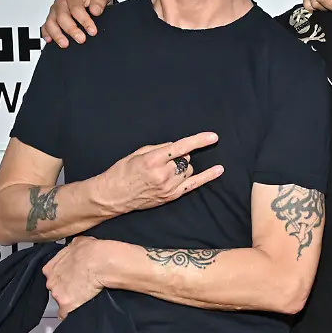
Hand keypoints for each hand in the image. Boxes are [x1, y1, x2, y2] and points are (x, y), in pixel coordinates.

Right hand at [41, 0, 114, 47]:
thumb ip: (100, 0)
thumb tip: (95, 10)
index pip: (76, 8)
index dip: (84, 21)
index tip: (92, 31)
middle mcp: (62, 2)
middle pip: (62, 16)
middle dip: (71, 29)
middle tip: (81, 39)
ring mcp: (55, 10)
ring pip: (51, 22)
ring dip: (57, 34)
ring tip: (65, 44)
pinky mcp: (52, 18)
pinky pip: (45, 26)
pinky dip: (46, 33)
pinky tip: (50, 40)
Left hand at [43, 236, 112, 318]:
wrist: (102, 262)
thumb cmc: (92, 251)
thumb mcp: (78, 242)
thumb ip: (70, 250)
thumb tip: (74, 251)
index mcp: (50, 268)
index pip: (52, 277)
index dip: (63, 278)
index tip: (71, 278)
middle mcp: (51, 282)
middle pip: (56, 290)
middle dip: (65, 289)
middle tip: (80, 286)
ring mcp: (58, 295)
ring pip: (61, 302)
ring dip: (70, 300)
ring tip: (84, 296)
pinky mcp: (67, 306)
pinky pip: (66, 314)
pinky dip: (72, 313)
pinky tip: (80, 308)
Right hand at [96, 133, 224, 214]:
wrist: (112, 196)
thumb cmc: (122, 172)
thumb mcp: (137, 154)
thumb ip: (159, 148)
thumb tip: (176, 146)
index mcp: (153, 160)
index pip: (181, 148)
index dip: (198, 141)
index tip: (213, 136)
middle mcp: (163, 174)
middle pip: (184, 159)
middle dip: (178, 156)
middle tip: (163, 160)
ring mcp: (168, 187)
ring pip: (188, 170)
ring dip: (182, 166)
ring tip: (165, 171)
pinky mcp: (171, 196)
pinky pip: (194, 185)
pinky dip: (207, 176)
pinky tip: (219, 170)